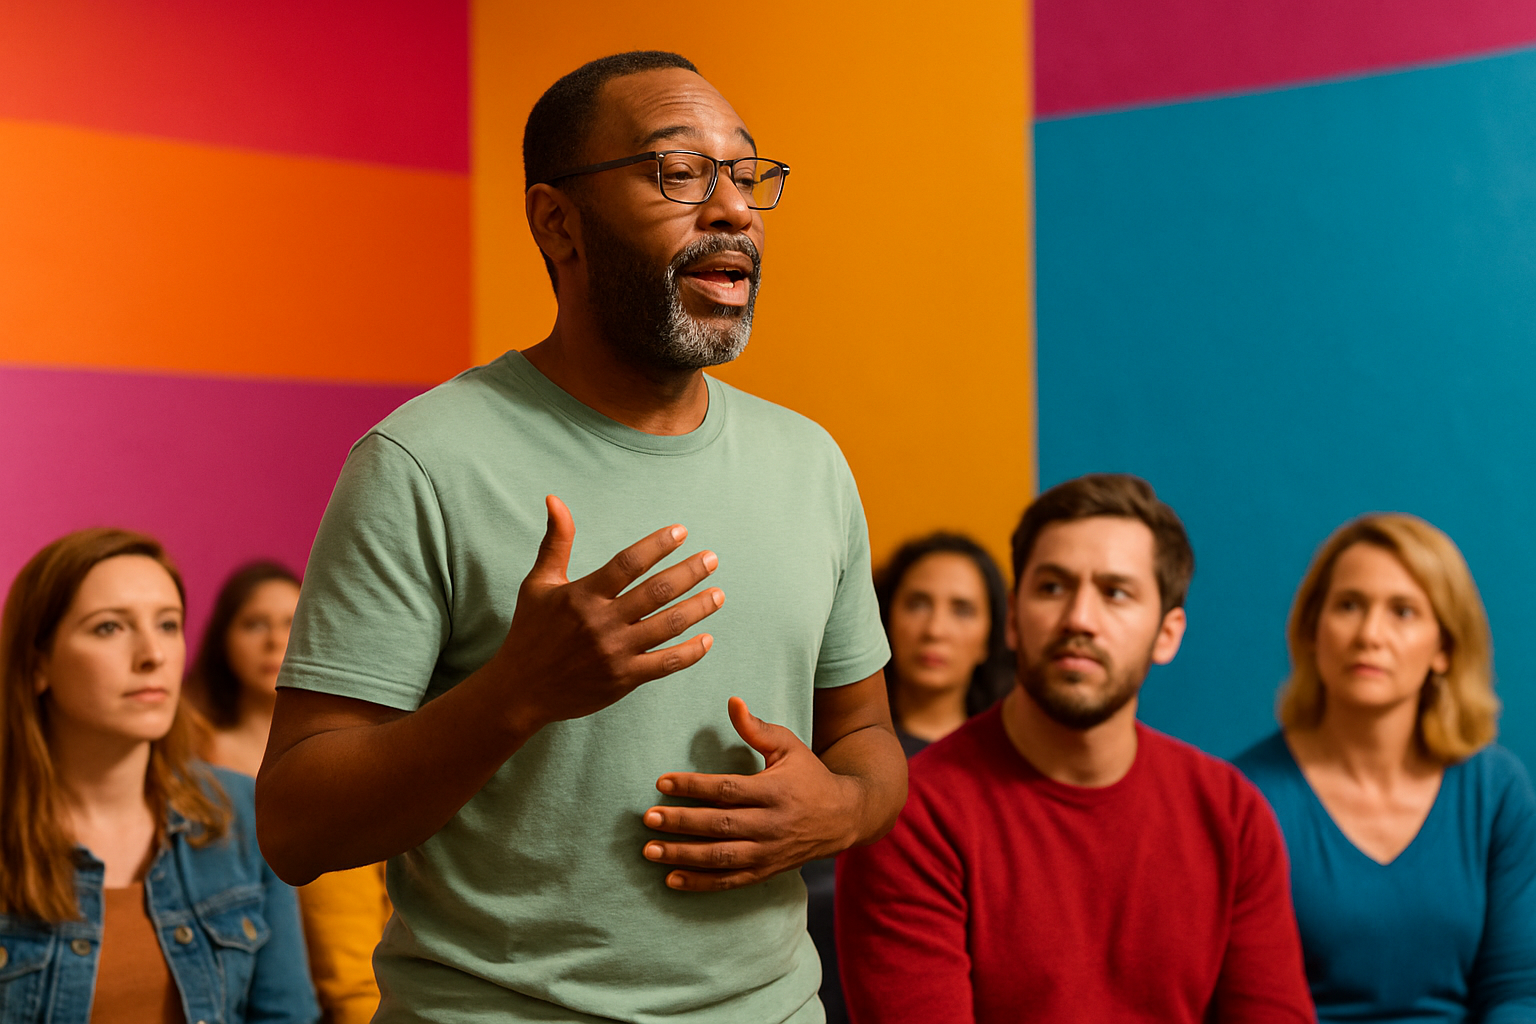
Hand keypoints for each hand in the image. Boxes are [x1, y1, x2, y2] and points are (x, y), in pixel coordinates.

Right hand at [490, 495, 723, 732]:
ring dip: (698, 608)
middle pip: (657, 592)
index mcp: (583, 595)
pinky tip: (707, 639)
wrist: (520, 690)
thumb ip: (556, 542)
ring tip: (718, 594)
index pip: (628, 563)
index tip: (681, 532)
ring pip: (668, 626)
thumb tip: (555, 499)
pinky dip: (690, 652)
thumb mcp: (538, 584)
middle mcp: (602, 622)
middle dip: (690, 572)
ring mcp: (615, 652)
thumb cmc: (530, 632)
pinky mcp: (623, 679)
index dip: (657, 545)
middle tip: (712, 559)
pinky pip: (665, 664)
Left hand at [641, 697, 863, 890]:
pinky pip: (730, 881)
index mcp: (774, 791)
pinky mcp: (766, 871)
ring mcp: (768, 852)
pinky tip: (672, 879)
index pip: (727, 789)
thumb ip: (757, 728)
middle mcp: (771, 824)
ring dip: (683, 855)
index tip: (661, 782)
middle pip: (720, 825)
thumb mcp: (789, 747)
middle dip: (681, 822)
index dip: (693, 786)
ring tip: (650, 850)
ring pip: (721, 857)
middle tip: (647, 818)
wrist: (845, 818)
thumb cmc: (810, 776)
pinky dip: (701, 883)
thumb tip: (732, 701)